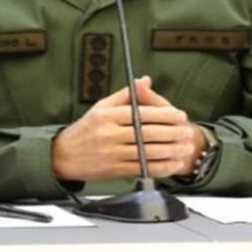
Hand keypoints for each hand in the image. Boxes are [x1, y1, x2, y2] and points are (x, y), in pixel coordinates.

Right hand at [51, 76, 204, 180]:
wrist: (64, 156)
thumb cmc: (85, 129)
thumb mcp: (102, 106)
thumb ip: (126, 95)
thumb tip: (145, 80)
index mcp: (107, 115)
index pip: (141, 113)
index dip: (164, 114)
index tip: (179, 115)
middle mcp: (109, 134)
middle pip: (147, 133)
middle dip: (172, 133)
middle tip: (187, 131)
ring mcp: (112, 153)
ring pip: (147, 152)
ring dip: (170, 151)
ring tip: (185, 148)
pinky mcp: (114, 170)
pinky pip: (142, 168)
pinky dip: (160, 167)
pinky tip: (172, 164)